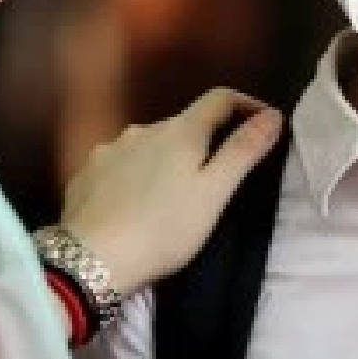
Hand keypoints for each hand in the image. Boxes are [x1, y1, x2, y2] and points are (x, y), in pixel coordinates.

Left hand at [57, 89, 284, 294]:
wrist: (93, 259)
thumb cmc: (164, 229)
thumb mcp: (214, 193)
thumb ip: (243, 151)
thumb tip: (272, 114)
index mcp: (180, 131)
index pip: (220, 98)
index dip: (247, 104)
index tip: (266, 123)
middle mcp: (142, 130)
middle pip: (183, 123)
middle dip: (205, 140)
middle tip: (218, 176)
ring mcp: (109, 149)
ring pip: (149, 144)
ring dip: (166, 158)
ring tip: (173, 194)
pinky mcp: (85, 173)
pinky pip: (119, 164)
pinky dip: (134, 174)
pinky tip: (134, 202)